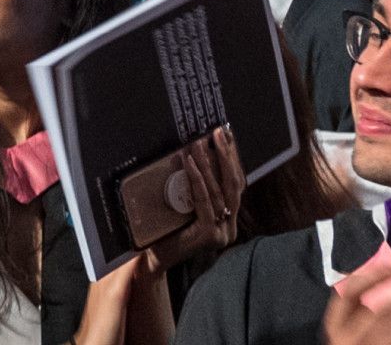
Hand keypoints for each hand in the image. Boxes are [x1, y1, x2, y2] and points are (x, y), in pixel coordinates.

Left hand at [139, 126, 248, 269]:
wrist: (154, 257)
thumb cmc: (168, 230)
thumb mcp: (188, 207)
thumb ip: (199, 191)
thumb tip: (199, 152)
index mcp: (229, 221)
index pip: (236, 185)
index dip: (233, 159)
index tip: (226, 136)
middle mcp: (230, 228)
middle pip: (233, 185)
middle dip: (226, 156)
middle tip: (217, 133)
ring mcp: (222, 233)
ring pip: (218, 191)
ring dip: (207, 163)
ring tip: (198, 143)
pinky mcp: (209, 235)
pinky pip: (204, 201)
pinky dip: (197, 179)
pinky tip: (189, 162)